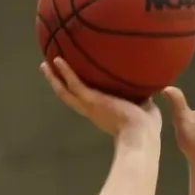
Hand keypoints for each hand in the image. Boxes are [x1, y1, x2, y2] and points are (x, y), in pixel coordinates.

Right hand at [41, 58, 160, 138]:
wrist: (142, 134)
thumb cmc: (147, 127)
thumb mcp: (145, 107)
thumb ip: (142, 97)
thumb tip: (149, 87)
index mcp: (104, 113)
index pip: (87, 101)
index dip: (79, 92)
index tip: (74, 83)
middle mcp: (93, 111)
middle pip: (69, 96)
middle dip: (58, 84)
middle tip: (49, 71)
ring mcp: (90, 106)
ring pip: (65, 91)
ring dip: (54, 77)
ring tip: (44, 65)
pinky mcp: (91, 101)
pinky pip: (74, 84)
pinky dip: (65, 72)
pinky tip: (57, 60)